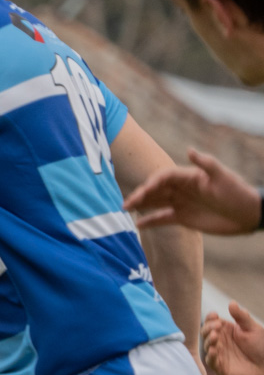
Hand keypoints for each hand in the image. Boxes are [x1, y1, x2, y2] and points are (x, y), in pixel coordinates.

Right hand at [124, 149, 260, 234]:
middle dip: (140, 195)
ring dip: (140, 205)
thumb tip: (189, 150)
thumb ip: (206, 164)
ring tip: (124, 209)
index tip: (144, 190)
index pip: (165, 177)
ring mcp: (181, 203)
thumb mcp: (223, 177)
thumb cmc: (238, 193)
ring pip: (155, 203)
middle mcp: (182, 189)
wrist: (249, 215)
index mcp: (189, 177)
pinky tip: (138, 224)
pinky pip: (162, 218)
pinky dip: (150, 221)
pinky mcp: (183, 218)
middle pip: (156, 190)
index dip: (153, 182)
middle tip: (126, 204)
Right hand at [207, 304, 263, 374]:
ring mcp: (219, 354)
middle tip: (216, 326)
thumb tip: (231, 302)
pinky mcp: (220, 368)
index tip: (214, 315)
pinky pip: (212, 361)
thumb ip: (241, 317)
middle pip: (206, 333)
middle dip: (208, 328)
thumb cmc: (262, 346)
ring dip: (209, 341)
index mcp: (226, 331)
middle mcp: (219, 342)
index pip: (212, 322)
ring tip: (215, 336)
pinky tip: (214, 350)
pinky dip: (211, 356)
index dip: (210, 318)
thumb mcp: (253, 329)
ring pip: (207, 346)